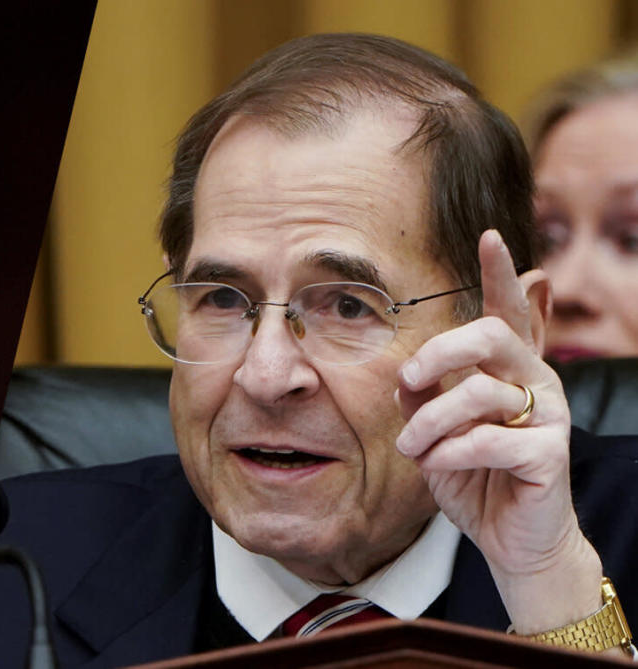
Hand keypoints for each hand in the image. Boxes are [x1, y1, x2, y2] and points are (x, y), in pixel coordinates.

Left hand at [394, 229, 601, 633]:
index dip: (499, 274)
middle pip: (488, 336)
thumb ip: (423, 395)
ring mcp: (548, 415)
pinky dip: (451, 453)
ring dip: (429, 424)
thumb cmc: (471, 475)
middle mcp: (534, 381)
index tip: (488, 236)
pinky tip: (441, 466)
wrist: (508, 537)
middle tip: (408, 382)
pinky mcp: (550, 454)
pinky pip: (488, 440)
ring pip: (477, 393)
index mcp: (507, 368)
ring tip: (414, 448)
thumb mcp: (434, 430)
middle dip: (437, 354)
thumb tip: (408, 376)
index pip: (508, 311)